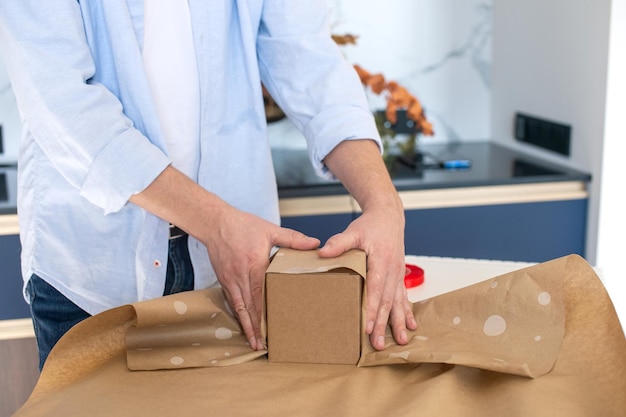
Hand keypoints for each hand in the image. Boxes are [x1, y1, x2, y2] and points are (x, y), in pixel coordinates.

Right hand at [129, 166, 319, 351]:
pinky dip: (238, 314)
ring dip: (245, 326)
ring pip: (238, 307)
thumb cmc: (243, 225)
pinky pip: (231, 300)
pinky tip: (244, 325)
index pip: (260, 293)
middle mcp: (240, 275)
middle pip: (249, 306)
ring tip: (253, 343)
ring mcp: (229, 279)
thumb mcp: (270, 229)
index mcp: (254, 264)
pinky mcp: (223, 279)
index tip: (270, 329)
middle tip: (262, 346)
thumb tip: (315, 243)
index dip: (265, 313)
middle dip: (255, 327)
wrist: (215, 222)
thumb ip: (293, 239)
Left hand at [319, 205, 416, 350]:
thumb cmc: (371, 226)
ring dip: (398, 322)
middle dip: (384, 324)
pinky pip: (404, 297)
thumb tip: (322, 253)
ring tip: (401, 341)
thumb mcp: (353, 231)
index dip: (372, 309)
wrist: (388, 217)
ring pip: (399, 302)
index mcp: (381, 261)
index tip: (368, 327)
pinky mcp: (399, 276)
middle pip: (388, 301)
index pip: (376, 290)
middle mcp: (393, 271)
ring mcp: (398, 275)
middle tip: (379, 344)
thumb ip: (339, 243)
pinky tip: (410, 326)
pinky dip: (406, 312)